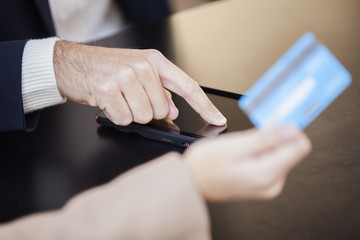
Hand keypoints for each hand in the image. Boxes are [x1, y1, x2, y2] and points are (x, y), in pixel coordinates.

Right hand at [53, 41, 226, 125]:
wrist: (72, 63)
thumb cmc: (106, 69)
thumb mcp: (137, 74)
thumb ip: (159, 92)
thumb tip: (174, 111)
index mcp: (154, 61)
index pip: (187, 86)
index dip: (205, 106)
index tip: (218, 119)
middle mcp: (143, 66)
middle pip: (162, 110)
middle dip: (147, 112)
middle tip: (131, 99)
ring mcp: (125, 76)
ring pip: (145, 117)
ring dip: (131, 114)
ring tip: (119, 99)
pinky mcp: (108, 89)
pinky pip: (125, 119)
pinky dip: (117, 116)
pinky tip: (109, 102)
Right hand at [183, 125, 310, 200]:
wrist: (191, 182)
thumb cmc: (205, 166)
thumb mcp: (233, 146)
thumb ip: (265, 138)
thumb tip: (291, 129)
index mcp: (267, 174)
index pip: (299, 145)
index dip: (290, 126)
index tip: (282, 114)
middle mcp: (272, 182)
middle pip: (290, 148)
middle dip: (277, 132)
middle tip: (260, 122)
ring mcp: (268, 184)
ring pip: (281, 152)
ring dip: (269, 139)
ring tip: (248, 138)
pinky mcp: (262, 181)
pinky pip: (271, 159)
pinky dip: (263, 147)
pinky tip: (248, 145)